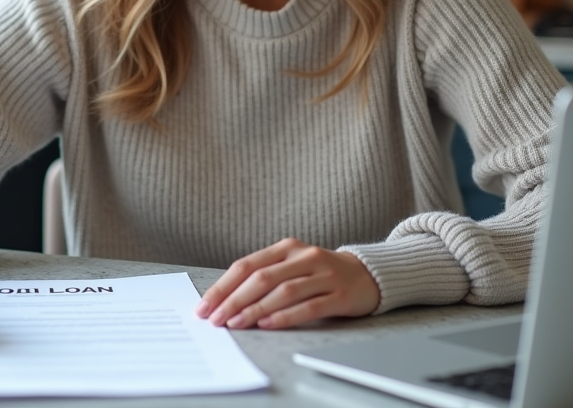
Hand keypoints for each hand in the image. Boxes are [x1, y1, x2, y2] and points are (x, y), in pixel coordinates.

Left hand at [196, 237, 380, 329]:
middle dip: (234, 300)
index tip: (205, 306)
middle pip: (262, 278)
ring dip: (255, 309)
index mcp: (287, 247)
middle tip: (216, 319)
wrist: (367, 274)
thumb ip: (264, 276)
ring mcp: (323, 274)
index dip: (223, 286)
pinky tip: (268, 324)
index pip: (247, 265)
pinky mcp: (339, 295)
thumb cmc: (320, 273)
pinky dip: (285, 316)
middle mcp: (304, 257)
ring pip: (283, 291)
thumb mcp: (291, 265)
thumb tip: (225, 300)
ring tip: (236, 323)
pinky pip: (308, 306)